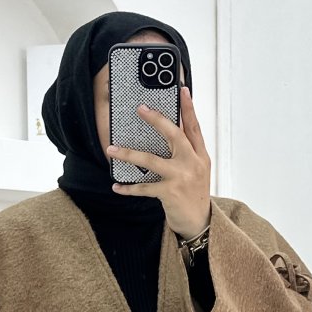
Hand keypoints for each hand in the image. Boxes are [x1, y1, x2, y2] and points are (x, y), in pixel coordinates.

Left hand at [105, 84, 211, 239]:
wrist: (200, 222)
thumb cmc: (194, 193)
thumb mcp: (198, 170)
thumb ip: (187, 152)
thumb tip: (169, 132)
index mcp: (200, 155)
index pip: (194, 127)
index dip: (189, 108)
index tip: (182, 90)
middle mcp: (193, 163)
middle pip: (174, 135)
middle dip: (157, 120)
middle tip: (141, 109)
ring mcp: (181, 177)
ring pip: (151, 160)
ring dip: (128, 154)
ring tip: (111, 150)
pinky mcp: (170, 193)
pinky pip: (144, 187)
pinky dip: (128, 188)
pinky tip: (117, 186)